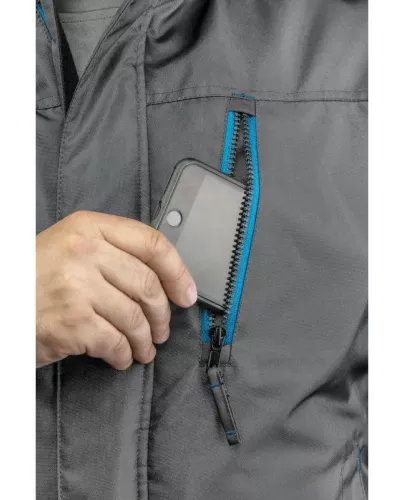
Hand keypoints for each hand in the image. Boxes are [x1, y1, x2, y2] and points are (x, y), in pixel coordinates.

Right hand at [36, 211, 196, 368]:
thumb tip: (163, 278)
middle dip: (162, 314)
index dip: (177, 271)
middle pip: (148, 285)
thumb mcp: (72, 246)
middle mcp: (85, 251)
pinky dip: (124, 355)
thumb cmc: (37, 275)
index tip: (187, 294)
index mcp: (90, 227)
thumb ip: (113, 252)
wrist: (1, 300)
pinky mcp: (72, 323)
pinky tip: (122, 357)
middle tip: (162, 329)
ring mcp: (78, 287)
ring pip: (135, 318)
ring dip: (146, 340)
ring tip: (144, 349)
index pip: (152, 243)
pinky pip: (116, 342)